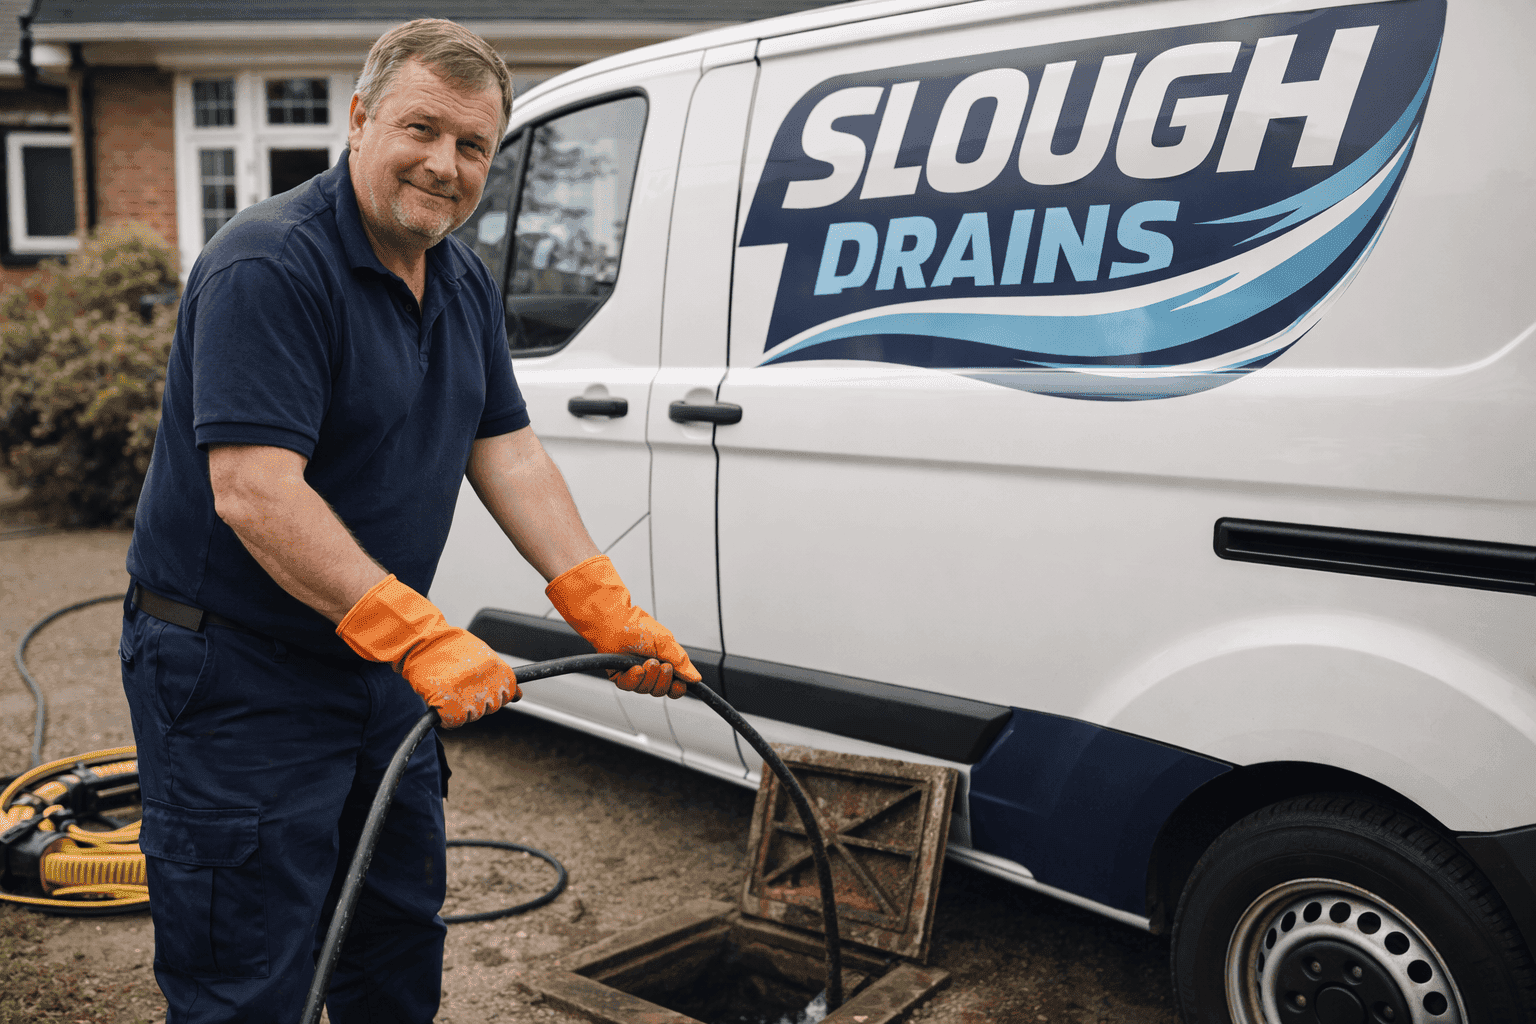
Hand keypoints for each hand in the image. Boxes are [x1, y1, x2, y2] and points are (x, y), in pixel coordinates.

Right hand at [336, 575, 520, 727]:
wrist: (421, 640)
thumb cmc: (447, 645)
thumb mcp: (480, 654)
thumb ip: (497, 676)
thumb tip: (517, 695)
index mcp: (497, 669)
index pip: (510, 694)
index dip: (496, 695)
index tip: (485, 691)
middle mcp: (488, 683)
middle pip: (491, 707)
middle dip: (477, 702)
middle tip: (460, 688)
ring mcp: (470, 696)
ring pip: (473, 716)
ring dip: (462, 709)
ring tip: (448, 690)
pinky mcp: (450, 706)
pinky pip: (454, 722)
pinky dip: (447, 718)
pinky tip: (440, 704)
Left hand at [545, 555, 701, 697]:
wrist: (614, 621)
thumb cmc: (638, 626)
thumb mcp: (666, 642)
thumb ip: (682, 661)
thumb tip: (696, 678)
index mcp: (664, 662)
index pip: (674, 685)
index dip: (677, 688)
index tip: (678, 684)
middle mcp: (650, 671)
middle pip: (661, 691)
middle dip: (663, 680)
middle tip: (663, 666)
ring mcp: (635, 674)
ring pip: (646, 690)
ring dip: (649, 676)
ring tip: (647, 661)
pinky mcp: (620, 676)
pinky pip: (629, 686)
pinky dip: (634, 679)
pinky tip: (636, 669)